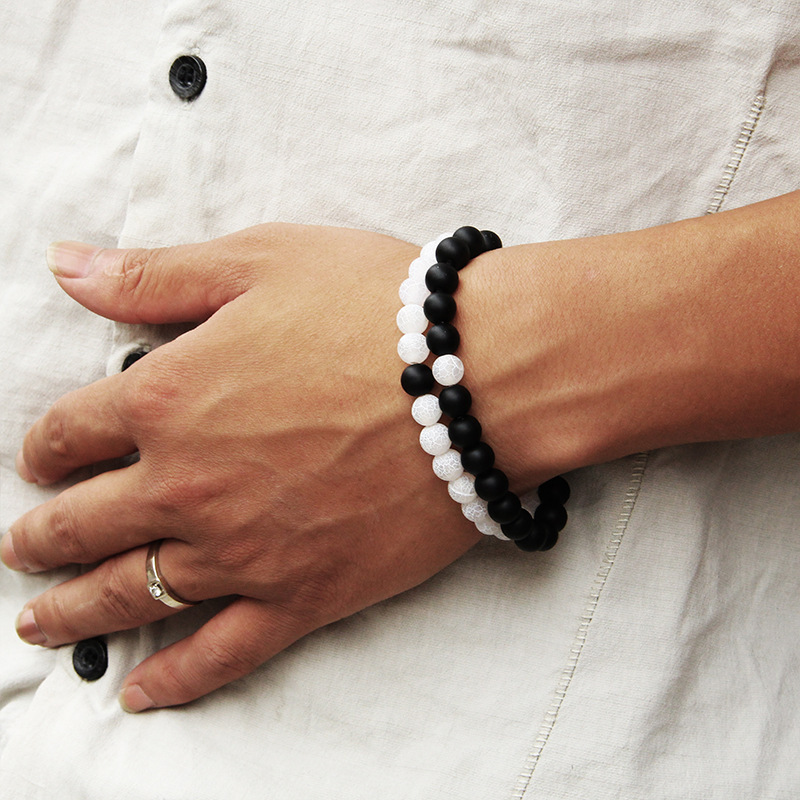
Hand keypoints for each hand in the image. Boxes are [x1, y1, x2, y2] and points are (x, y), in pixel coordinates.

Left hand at [2, 224, 483, 710]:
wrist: (480, 378)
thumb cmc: (375, 308)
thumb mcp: (260, 262)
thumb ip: (156, 275)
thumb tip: (66, 265)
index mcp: (168, 397)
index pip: (71, 433)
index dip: (45, 448)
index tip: (43, 460)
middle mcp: (187, 484)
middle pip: (81, 525)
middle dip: (39, 537)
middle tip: (20, 547)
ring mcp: (243, 550)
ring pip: (130, 595)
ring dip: (71, 611)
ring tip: (37, 622)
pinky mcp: (304, 595)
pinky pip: (222, 652)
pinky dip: (175, 678)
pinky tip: (140, 692)